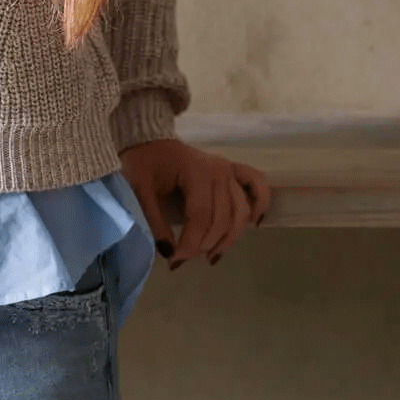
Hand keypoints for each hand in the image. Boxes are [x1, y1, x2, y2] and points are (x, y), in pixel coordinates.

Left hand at [119, 137, 270, 270]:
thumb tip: (168, 253)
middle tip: (184, 259)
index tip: (174, 260)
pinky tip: (255, 223)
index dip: (190, 243)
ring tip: (210, 256)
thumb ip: (153, 221)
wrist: (150, 138)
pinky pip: (256, 185)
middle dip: (204, 245)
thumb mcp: (139, 190)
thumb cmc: (144, 163)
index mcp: (195, 171)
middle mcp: (219, 170)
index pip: (201, 217)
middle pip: (221, 219)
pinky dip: (260, 203)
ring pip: (240, 212)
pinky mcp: (233, 169)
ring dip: (229, 238)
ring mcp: (228, 169)